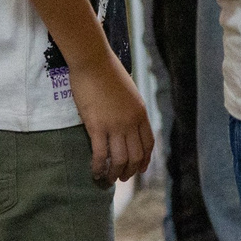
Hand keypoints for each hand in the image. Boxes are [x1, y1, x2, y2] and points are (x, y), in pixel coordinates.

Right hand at [68, 54, 154, 185]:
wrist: (93, 61)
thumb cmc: (107, 71)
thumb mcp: (128, 91)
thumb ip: (130, 109)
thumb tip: (127, 122)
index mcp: (141, 113)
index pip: (148, 144)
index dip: (145, 160)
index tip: (139, 169)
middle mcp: (131, 122)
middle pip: (136, 156)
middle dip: (130, 171)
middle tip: (121, 178)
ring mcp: (115, 125)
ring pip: (120, 160)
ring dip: (115, 174)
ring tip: (108, 180)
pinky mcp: (97, 126)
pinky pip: (101, 155)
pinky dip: (99, 168)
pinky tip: (95, 173)